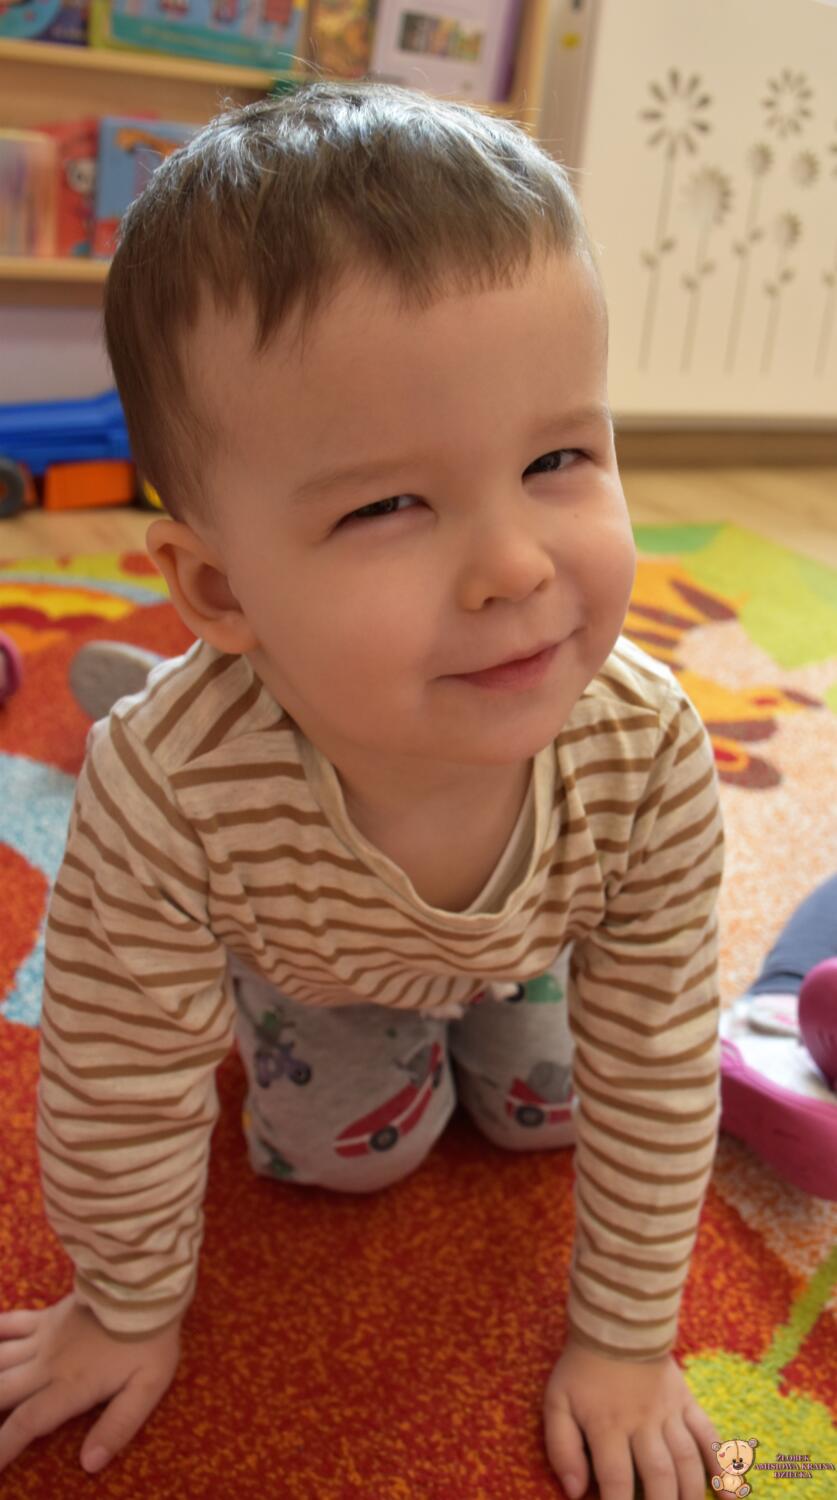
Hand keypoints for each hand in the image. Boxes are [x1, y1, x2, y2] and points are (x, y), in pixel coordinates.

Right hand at [0, 1292, 181, 1475]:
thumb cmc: (150, 1340)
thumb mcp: (146, 1388)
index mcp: (69, 1387)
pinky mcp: (47, 1317)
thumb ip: (118, 1427)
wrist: (144, 1284)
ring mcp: (43, 1338)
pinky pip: (10, 1324)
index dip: (2, 1448)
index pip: (26, 1424)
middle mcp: (46, 1365)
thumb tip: (90, 1464)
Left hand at [544, 1335, 719, 1499]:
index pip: (616, 1481)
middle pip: (658, 1477)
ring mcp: (669, 1413)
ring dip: (690, 1496)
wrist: (615, 1324)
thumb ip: (561, 1447)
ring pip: (686, 1462)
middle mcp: (642, 1423)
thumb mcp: (556, 1402)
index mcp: (607, 1426)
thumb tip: (574, 1491)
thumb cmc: (582, 1369)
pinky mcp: (687, 1402)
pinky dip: (723, 1468)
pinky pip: (709, 1437)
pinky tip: (731, 1497)